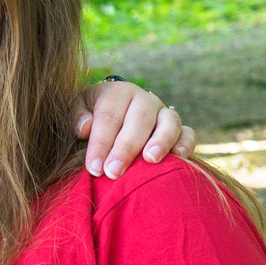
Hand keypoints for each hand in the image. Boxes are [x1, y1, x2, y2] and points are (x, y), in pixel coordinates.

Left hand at [75, 78, 196, 178]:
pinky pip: (188, 133)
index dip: (101, 142)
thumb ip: (77, 118)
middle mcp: (144, 99)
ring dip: (161, 141)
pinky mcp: (179, 127)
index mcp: (117, 92)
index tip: (94, 168)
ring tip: (150, 160)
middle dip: (125, 147)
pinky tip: (178, 157)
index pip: (109, 116)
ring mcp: (164, 112)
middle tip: (113, 172)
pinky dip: (186, 143)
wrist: (111, 114)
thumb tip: (84, 128)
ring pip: (169, 122)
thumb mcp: (77, 111)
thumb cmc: (90, 116)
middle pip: (138, 119)